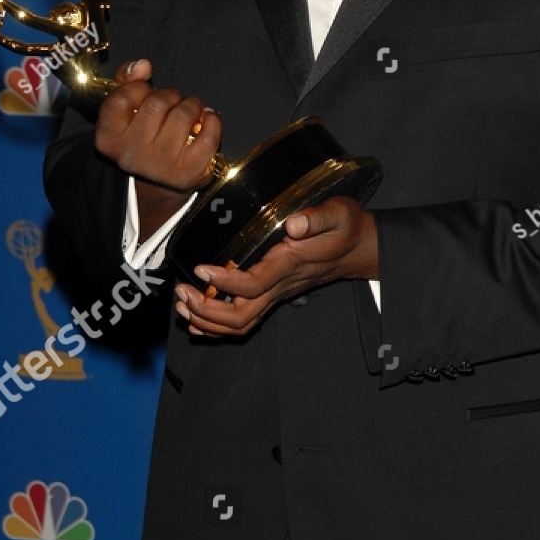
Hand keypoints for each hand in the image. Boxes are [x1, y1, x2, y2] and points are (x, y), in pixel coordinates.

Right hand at [95, 59, 222, 237]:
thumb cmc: (143, 135)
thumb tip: (142, 65)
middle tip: (173, 102)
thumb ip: (127, 80)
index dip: (139, 88)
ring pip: (183, 114)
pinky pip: (208, 135)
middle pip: (158, 103)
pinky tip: (206, 121)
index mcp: (108, 139)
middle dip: (171, 95)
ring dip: (192, 105)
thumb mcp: (125, 110)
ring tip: (190, 112)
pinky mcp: (189, 172)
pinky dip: (213, 121)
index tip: (145, 94)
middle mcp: (131, 155)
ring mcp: (160, 166)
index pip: (122, 97)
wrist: (160, 181)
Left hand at [173, 197, 378, 337]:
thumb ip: (316, 217)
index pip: (255, 284)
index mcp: (290, 264)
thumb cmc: (345, 227)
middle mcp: (281, 286)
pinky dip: (217, 327)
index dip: (226, 282)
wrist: (358, 248)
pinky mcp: (273, 295)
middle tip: (182, 291)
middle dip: (207, 310)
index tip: (200, 269)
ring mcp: (276, 295)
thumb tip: (293, 223)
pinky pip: (245, 322)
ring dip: (208, 321)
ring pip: (241, 324)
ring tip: (182, 304)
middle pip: (241, 316)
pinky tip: (197, 320)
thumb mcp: (337, 213)